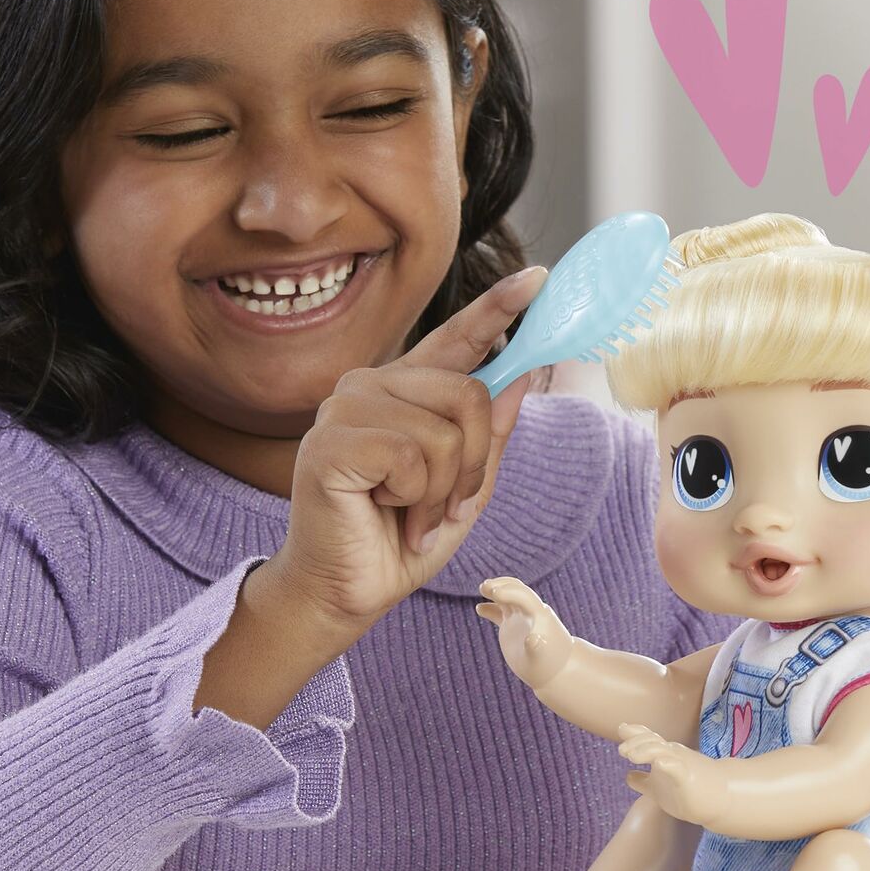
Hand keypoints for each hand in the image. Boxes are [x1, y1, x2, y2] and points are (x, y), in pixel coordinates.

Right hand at [266, 267, 549, 639]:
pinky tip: (382, 509)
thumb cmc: (401, 537)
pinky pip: (412, 456)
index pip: (457, 339)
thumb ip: (488, 433)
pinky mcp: (331, 441)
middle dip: (472, 463)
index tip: (538, 279)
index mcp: (405, 391)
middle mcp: (372, 385)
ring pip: (445, 430)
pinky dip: (414, 498)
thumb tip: (522, 375)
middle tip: (442, 504)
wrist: (349, 591)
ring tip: (409, 512)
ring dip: (442, 489)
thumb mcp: (465, 485)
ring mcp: (346, 407)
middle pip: (470, 393)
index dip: (497, 308)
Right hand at [475, 576, 573, 690]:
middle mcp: (530, 612)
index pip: (524, 596)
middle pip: (516, 590)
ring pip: (507, 598)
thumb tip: (533, 639)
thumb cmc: (548, 665)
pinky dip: (490, 609)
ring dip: (495, 591)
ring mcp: (521, 618)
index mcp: (540, 615)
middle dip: (502, 586)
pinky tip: (479, 609)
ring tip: (482, 588)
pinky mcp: (513, 626)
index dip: (509, 592)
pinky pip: (500, 612)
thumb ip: (536, 647)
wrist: (556, 671)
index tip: (493, 593)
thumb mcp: (541, 657)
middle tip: (485, 587)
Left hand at [617, 723, 725, 827]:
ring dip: (645, 750)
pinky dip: (667, 763)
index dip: (635, 732)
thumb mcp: (660, 787)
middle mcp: (672, 754)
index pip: (648, 738)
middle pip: (652, 740)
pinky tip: (658, 763)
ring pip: (662, 750)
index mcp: (665, 754)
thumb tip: (628, 776)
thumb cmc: (689, 789)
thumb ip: (644, 781)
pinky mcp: (688, 777)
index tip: (621, 729)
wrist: (721, 797)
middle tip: (622, 751)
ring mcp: (681, 764)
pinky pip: (677, 768)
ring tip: (631, 756)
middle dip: (635, 742)